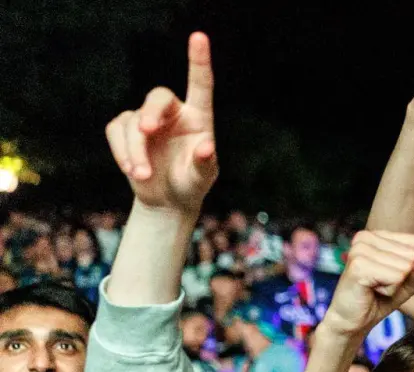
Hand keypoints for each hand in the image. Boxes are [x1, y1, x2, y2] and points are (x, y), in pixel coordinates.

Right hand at [104, 33, 217, 214]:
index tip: (198, 37)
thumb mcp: (201, 179)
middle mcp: (173, 112)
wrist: (167, 201)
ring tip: (142, 176)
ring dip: (134, 150)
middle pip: (158, 96)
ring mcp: (147, 119)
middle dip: (150, 113)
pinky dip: (121, 151)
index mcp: (199, 117)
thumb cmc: (191, 185)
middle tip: (146, 131)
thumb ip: (205, 164)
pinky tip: (131, 170)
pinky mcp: (125, 130)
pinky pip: (116, 131)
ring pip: (133, 121)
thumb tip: (206, 148)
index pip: (200, 85)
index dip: (198, 61)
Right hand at [320, 231, 413, 337]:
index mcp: (377, 235)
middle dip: (401, 277)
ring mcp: (360, 249)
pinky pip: (395, 277)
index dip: (410, 267)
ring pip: (405, 267)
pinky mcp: (358, 266)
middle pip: (412, 255)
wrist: (353, 321)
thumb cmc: (379, 299)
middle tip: (381, 284)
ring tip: (375, 288)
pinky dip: (389, 290)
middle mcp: (366, 236)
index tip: (389, 276)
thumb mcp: (407, 283)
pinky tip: (372, 291)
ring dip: (394, 285)